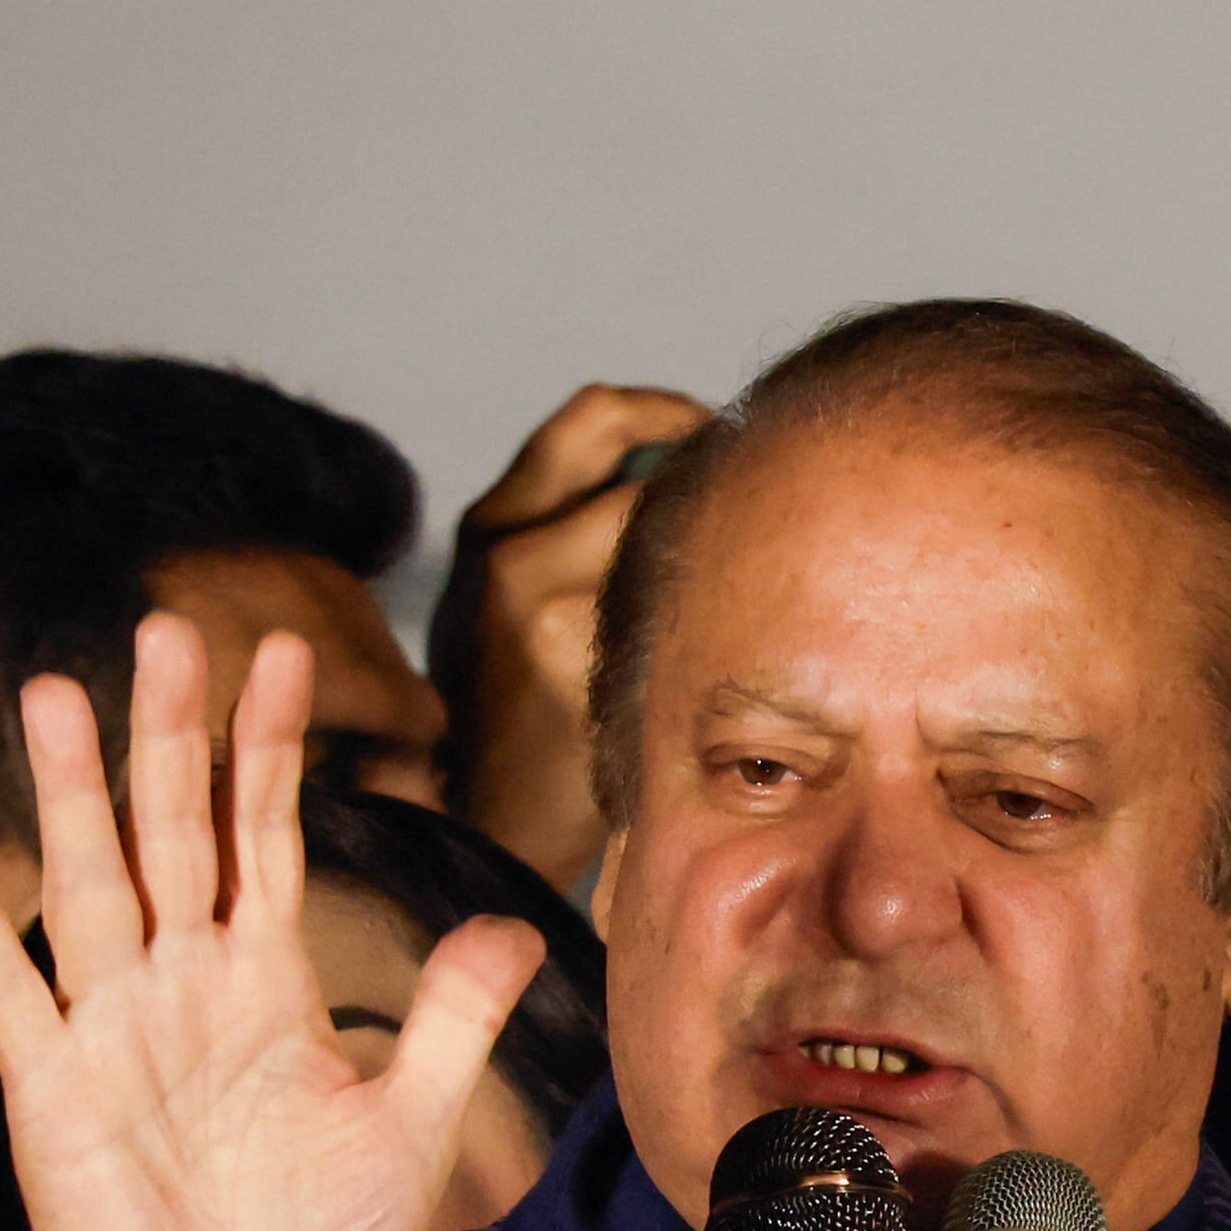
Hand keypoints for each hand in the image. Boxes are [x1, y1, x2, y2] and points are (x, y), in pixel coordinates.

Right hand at [0, 618, 540, 1230]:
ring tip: (54, 695)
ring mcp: (111, 1027)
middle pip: (171, 831)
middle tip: (165, 626)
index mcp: (266, 979)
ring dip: (71, 795)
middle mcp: (182, 982)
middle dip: (169, 734)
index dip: (271, 748)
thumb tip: (518, 928)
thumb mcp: (411, 1134)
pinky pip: (12, 994)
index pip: (265, 834)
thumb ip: (451, 1028)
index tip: (285, 650)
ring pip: (91, 885)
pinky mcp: (51, 1089)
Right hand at [429, 381, 709, 882]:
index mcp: (492, 526)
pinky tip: (730, 646)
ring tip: (752, 577)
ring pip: (663, 532)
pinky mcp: (575, 665)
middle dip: (710, 464)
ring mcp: (540, 609)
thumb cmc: (512, 714)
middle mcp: (508, 554)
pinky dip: (714, 614)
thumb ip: (566, 537)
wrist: (471, 817)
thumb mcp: (507, 607)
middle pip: (642, 458)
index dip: (672, 413)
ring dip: (717, 543)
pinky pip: (672, 610)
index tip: (721, 440)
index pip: (595, 418)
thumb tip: (682, 478)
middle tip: (759, 496)